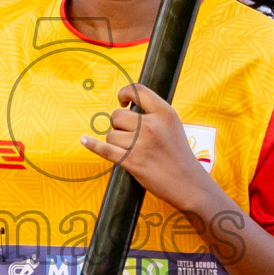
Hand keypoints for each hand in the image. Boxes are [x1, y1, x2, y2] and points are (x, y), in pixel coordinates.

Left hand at [80, 83, 215, 210]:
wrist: (189, 184)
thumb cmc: (179, 155)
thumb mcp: (173, 126)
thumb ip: (154, 113)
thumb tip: (127, 106)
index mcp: (164, 113)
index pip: (137, 90)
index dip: (124, 93)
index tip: (122, 101)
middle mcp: (152, 125)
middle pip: (117, 115)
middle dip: (118, 125)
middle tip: (129, 136)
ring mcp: (141, 144)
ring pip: (111, 134)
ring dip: (115, 141)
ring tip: (130, 150)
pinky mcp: (131, 161)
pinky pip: (104, 149)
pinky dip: (92, 145)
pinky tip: (84, 140)